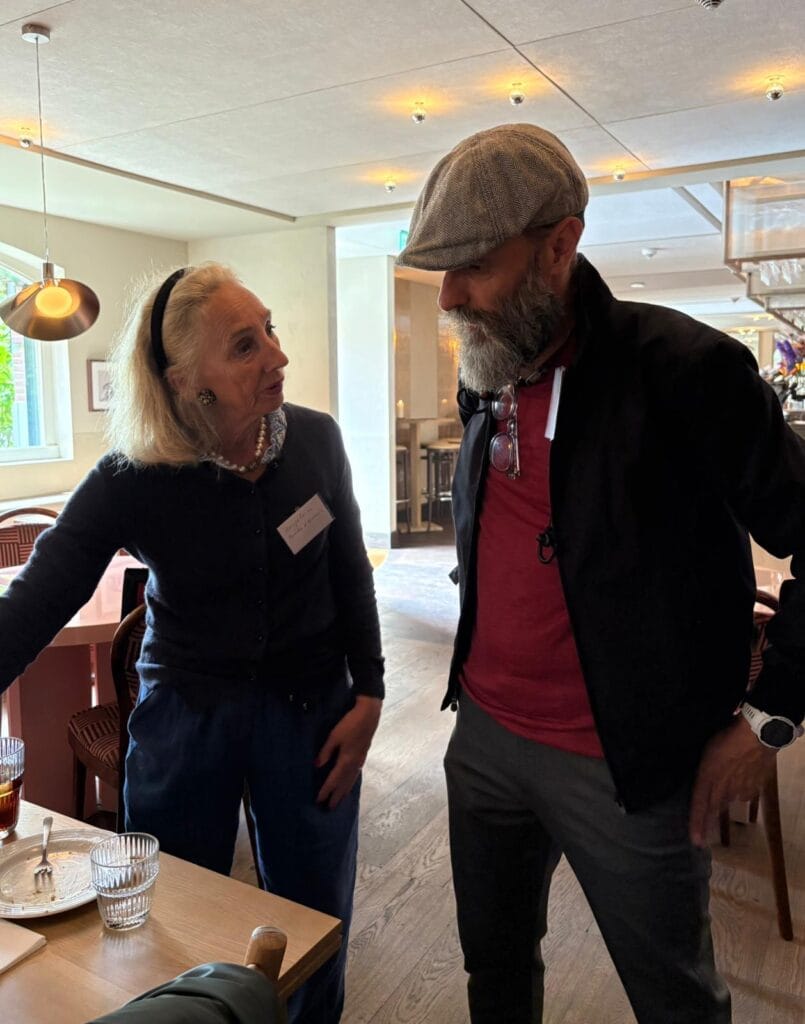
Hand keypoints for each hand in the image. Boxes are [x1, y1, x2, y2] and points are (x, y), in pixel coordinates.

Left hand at [315, 696, 381, 808]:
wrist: (368, 716)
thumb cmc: (349, 724)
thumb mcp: (334, 736)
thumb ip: (326, 752)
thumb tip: (317, 766)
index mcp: (346, 760)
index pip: (333, 780)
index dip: (326, 790)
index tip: (319, 800)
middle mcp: (354, 764)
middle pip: (344, 784)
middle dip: (336, 796)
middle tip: (329, 808)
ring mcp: (360, 760)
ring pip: (351, 781)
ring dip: (344, 792)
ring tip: (339, 801)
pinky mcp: (362, 756)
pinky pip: (355, 775)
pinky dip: (350, 783)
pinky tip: (349, 784)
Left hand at [689, 715, 776, 846]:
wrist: (756, 737)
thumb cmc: (726, 738)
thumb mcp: (706, 752)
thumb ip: (703, 771)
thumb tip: (702, 780)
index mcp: (707, 778)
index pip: (699, 805)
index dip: (696, 824)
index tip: (696, 842)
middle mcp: (723, 789)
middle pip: (713, 810)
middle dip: (707, 824)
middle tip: (703, 839)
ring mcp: (740, 790)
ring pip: (729, 800)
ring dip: (723, 799)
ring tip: (723, 788)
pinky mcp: (753, 788)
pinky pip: (743, 792)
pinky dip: (739, 789)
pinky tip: (739, 778)